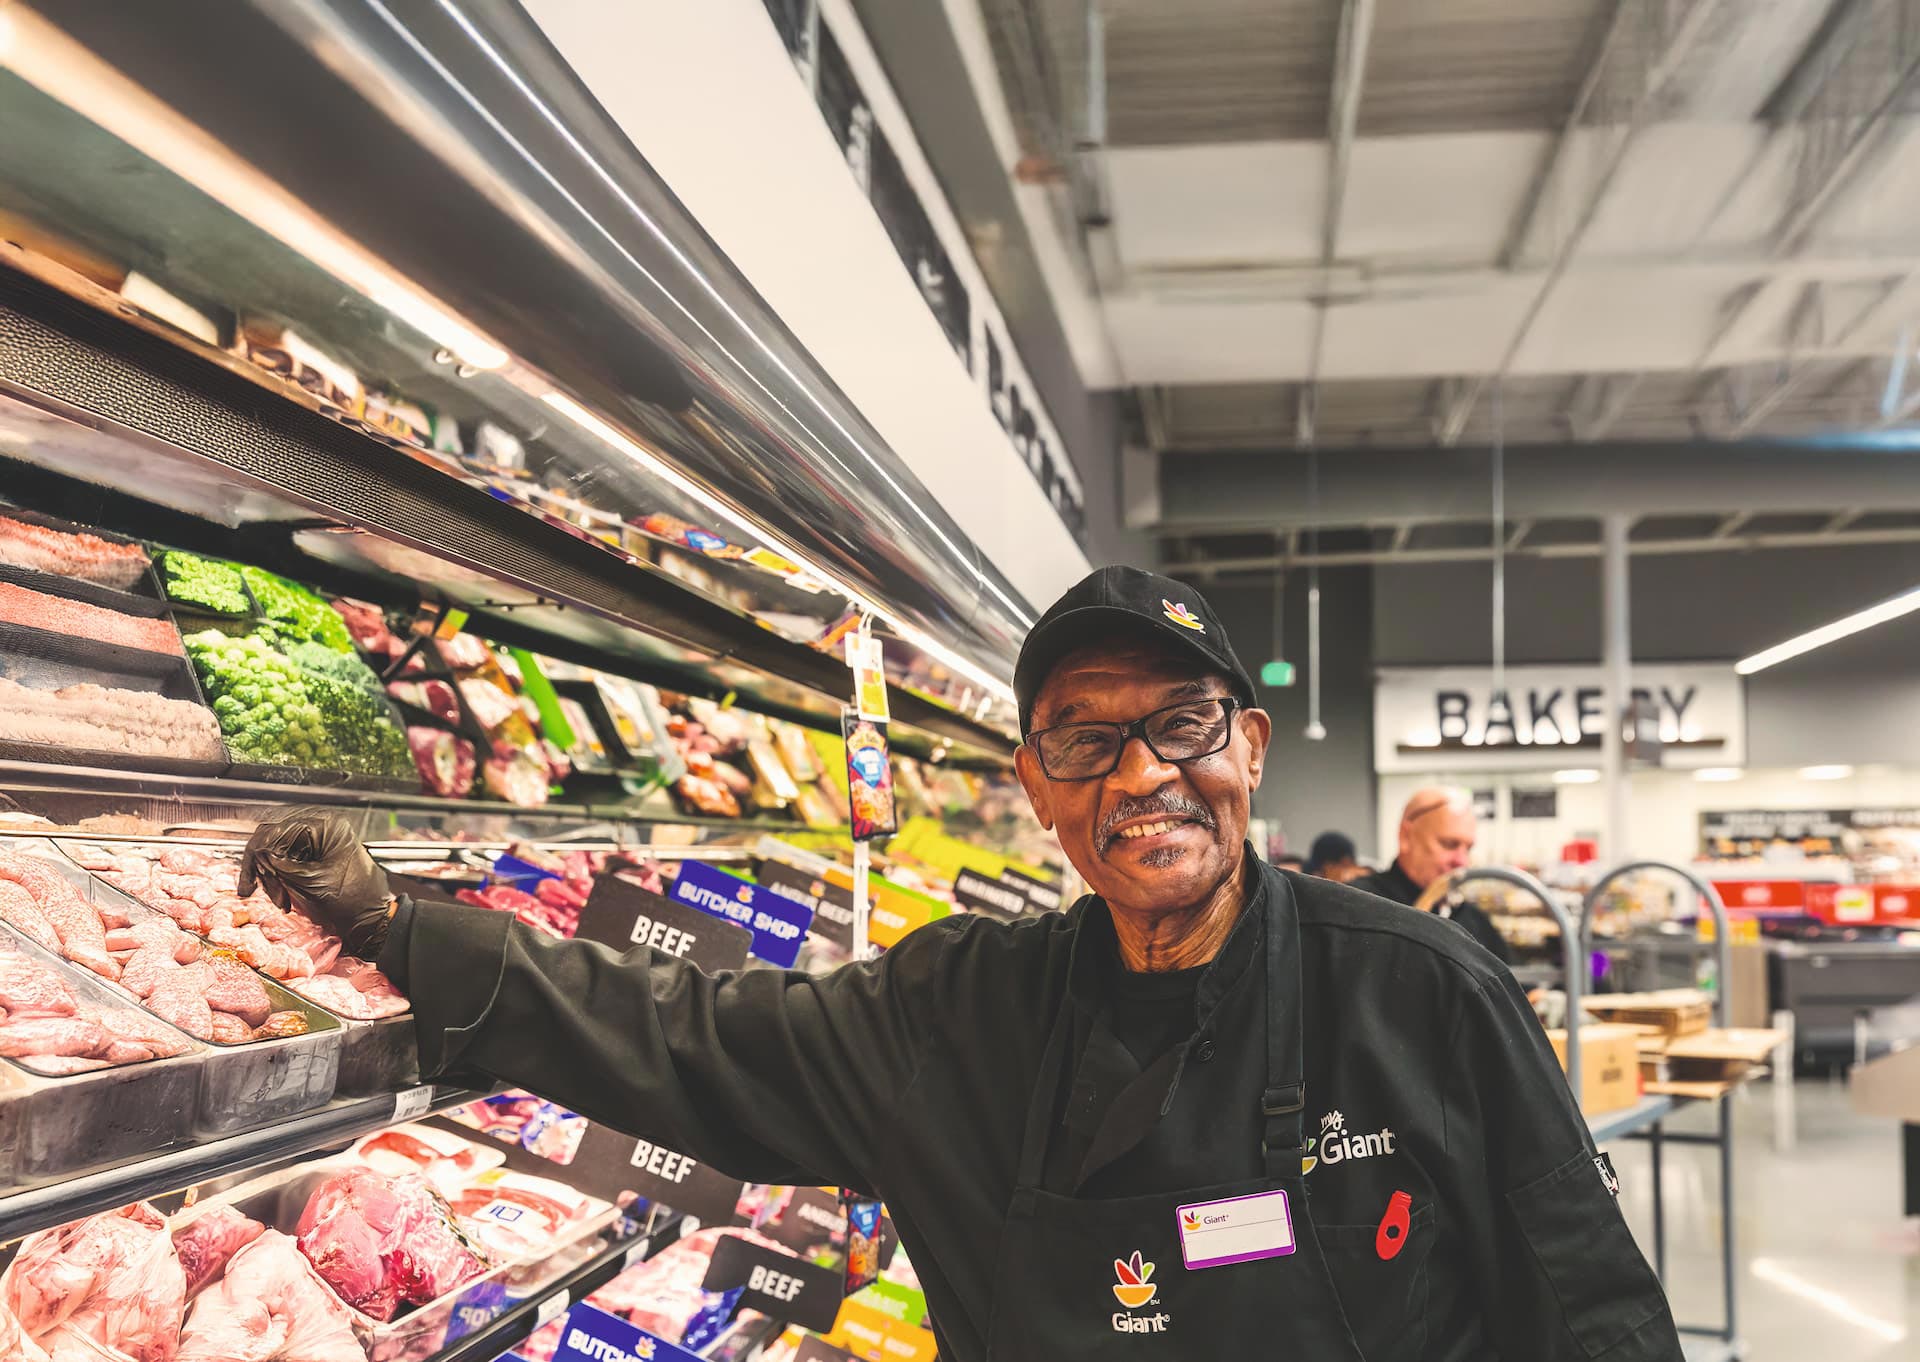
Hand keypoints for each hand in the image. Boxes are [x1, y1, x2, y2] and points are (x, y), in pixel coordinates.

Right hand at [239, 806, 393, 958]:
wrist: (372, 917)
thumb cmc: (354, 900)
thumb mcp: (312, 882)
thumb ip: (282, 866)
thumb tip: (258, 855)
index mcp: (325, 826)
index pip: (275, 830)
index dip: (257, 856)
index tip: (250, 880)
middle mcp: (321, 826)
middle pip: (272, 838)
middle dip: (262, 867)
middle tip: (252, 890)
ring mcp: (318, 839)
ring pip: (276, 850)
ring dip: (270, 876)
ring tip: (279, 899)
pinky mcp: (315, 853)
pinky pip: (286, 859)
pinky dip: (279, 878)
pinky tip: (281, 895)